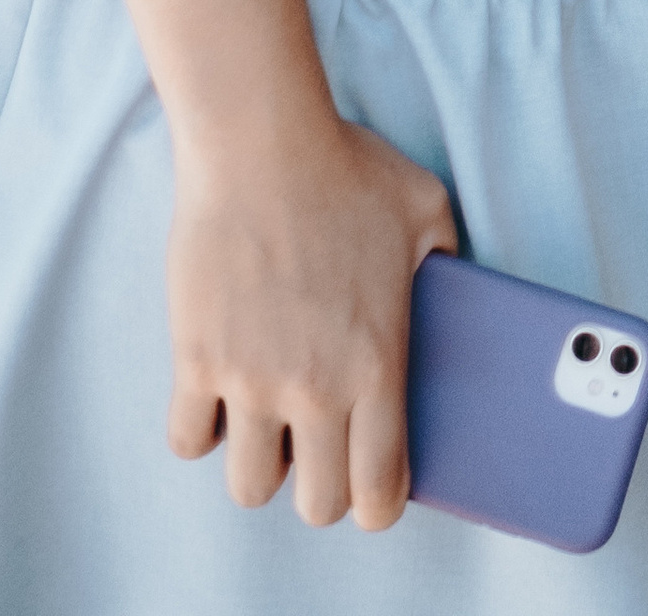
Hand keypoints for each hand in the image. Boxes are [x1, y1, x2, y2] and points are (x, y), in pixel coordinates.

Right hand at [166, 111, 457, 527]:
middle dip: (321, 489)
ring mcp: (250, 380)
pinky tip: (218, 390)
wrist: (261, 141)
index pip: (379, 490)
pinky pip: (188, 439)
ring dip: (259, 462)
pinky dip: (201, 426)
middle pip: (315, 506)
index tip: (373, 485)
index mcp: (377, 365)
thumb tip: (459, 283)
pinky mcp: (196, 360)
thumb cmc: (347, 167)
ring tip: (268, 421)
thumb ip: (448, 259)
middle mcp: (314, 388)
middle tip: (320, 450)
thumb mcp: (427, 209)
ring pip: (248, 486)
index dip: (378, 502)